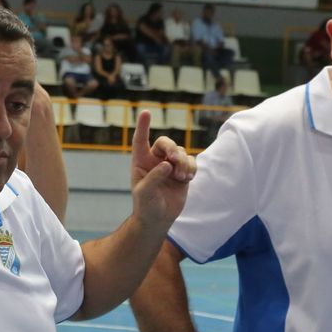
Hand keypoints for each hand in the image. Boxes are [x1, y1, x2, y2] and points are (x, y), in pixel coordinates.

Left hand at [129, 111, 196, 228]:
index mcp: (141, 162)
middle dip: (172, 149)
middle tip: (174, 160)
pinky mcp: (182, 173)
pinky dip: (191, 168)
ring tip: (181, 177)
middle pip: (165, 143)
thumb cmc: (146, 206)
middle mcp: (155, 160)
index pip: (141, 140)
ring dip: (183, 163)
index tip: (146, 112)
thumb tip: (167, 164)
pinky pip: (191, 162)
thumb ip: (154, 178)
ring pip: (180, 152)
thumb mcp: (145, 193)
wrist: (158, 219)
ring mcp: (170, 165)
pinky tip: (187, 179)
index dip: (143, 126)